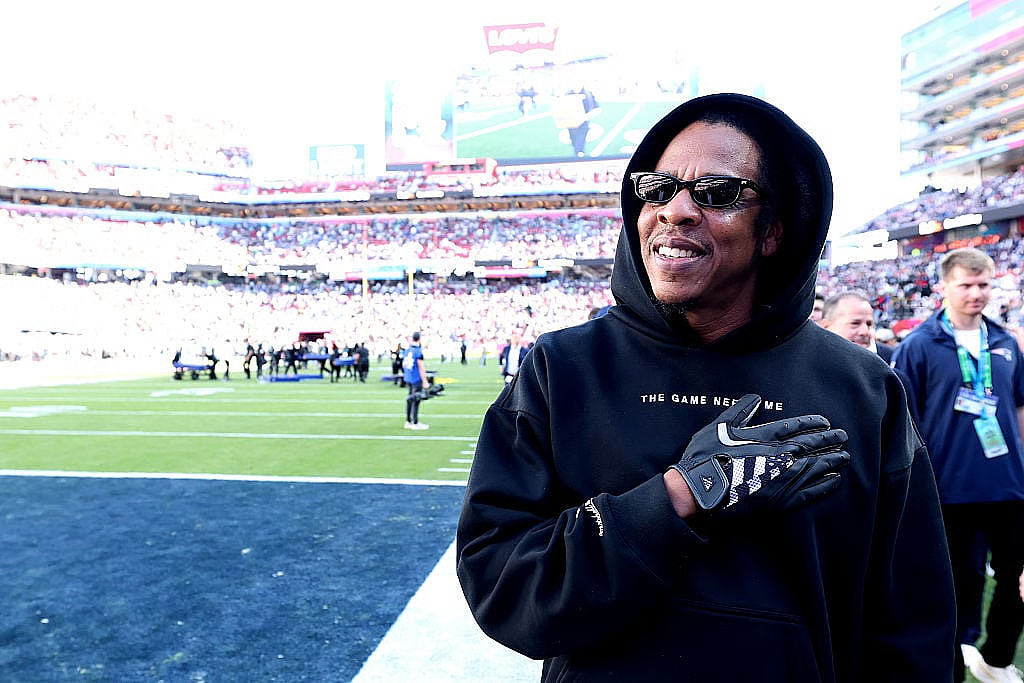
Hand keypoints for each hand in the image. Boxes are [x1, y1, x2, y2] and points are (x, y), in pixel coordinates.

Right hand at [671, 394, 849, 517]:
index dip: (813, 423)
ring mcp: (783, 478)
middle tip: (843, 436)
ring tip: (844, 456)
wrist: (701, 490)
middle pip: (811, 445)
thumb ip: (739, 412)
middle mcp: (779, 454)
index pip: (796, 426)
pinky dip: (824, 486)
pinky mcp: (781, 500)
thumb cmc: (706, 457)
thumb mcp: (719, 427)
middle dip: (829, 439)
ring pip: (815, 467)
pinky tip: (833, 481)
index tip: (826, 422)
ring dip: (831, 460)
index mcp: (765, 436)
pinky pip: (810, 492)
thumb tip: (755, 399)